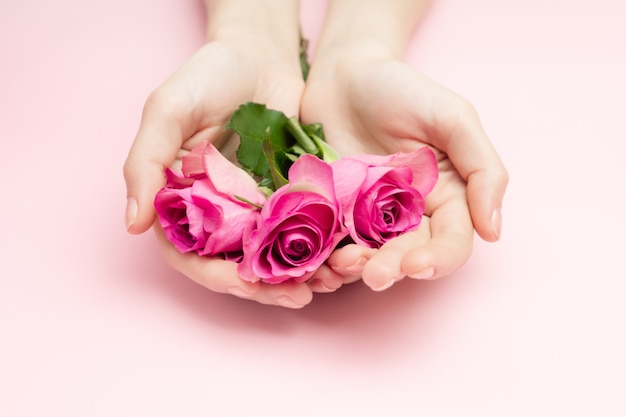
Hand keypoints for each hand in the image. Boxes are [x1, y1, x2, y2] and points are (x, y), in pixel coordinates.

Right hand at [123, 4, 314, 307]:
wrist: (261, 53)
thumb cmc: (209, 74)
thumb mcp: (168, 109)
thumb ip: (146, 163)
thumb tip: (133, 223)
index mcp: (182, 201)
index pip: (192, 255)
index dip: (216, 276)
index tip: (245, 283)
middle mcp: (218, 211)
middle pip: (237, 265)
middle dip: (266, 286)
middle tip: (299, 294)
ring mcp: (256, 207)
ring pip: (274, 257)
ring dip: (298, 275)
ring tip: (327, 282)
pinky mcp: (289, 196)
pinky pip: (304, 231)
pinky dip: (319, 248)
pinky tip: (339, 256)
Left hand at [301, 44, 507, 290]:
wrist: (345, 73)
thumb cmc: (404, 89)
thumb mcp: (453, 117)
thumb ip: (482, 169)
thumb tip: (494, 231)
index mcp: (446, 195)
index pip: (452, 240)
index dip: (439, 259)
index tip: (416, 266)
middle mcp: (410, 212)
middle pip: (408, 254)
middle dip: (393, 268)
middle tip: (375, 275)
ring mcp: (368, 213)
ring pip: (369, 253)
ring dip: (358, 267)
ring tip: (342, 266)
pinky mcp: (334, 209)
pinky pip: (332, 240)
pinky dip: (326, 254)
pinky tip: (318, 259)